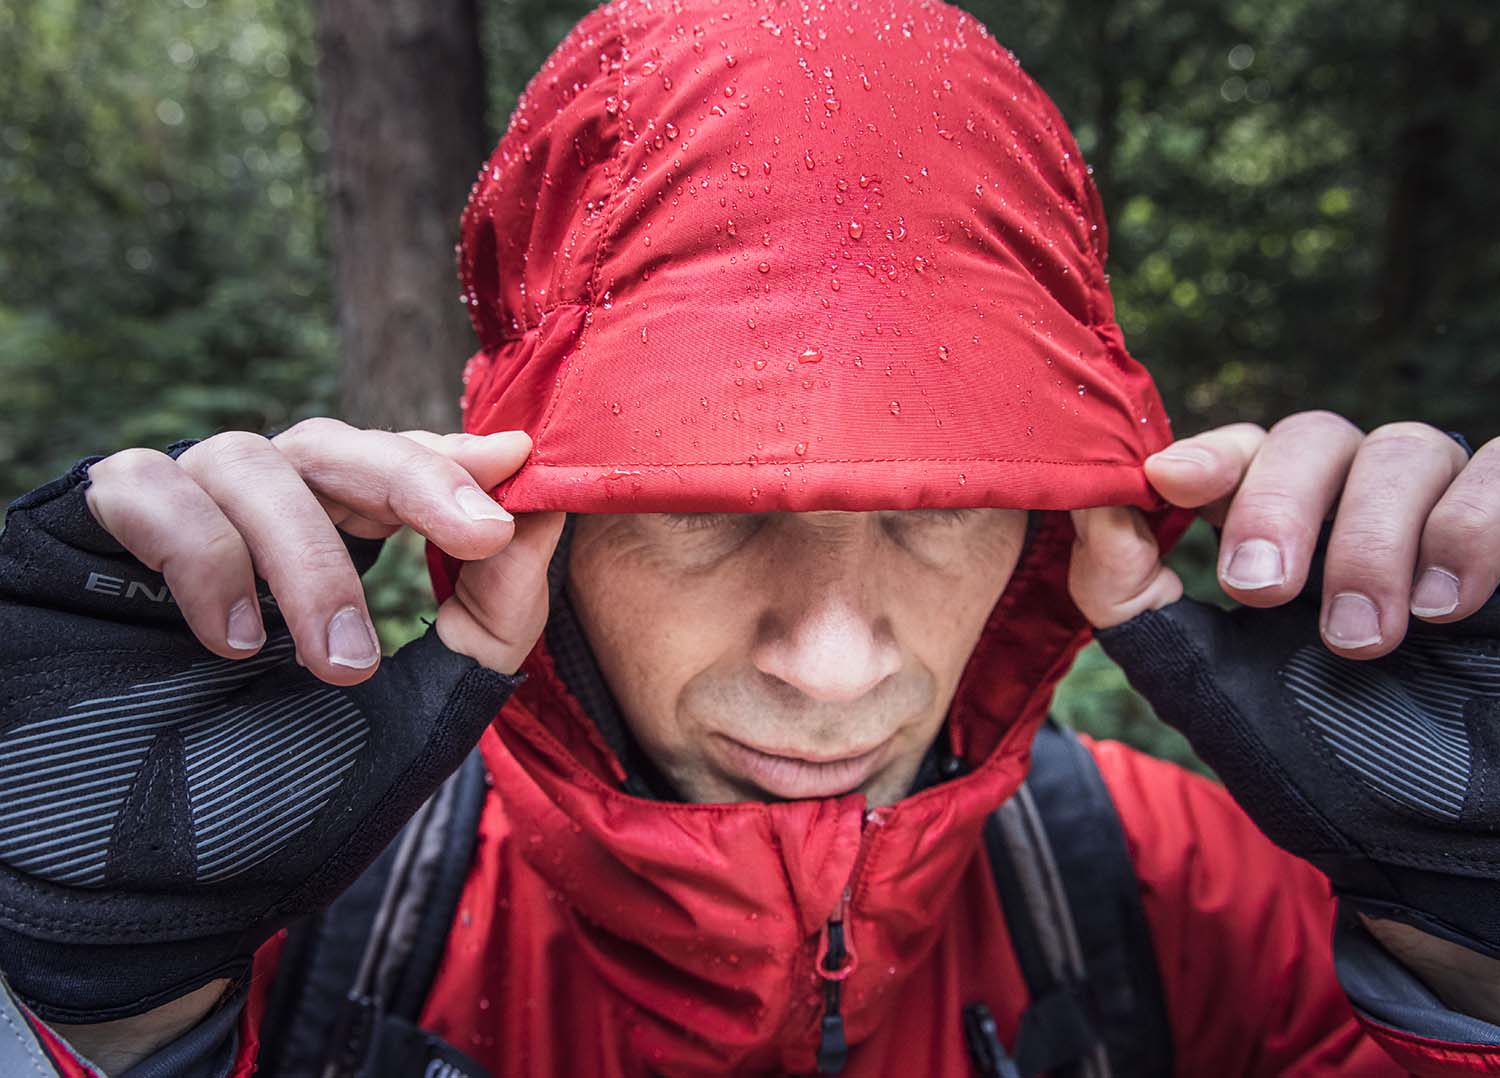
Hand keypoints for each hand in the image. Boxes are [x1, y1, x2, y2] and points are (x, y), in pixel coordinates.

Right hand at [0, 420, 561, 1023]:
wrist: (150, 898)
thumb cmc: (285, 806)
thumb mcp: (417, 715)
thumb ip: (486, 624)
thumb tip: (549, 521)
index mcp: (327, 545)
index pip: (392, 465)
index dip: (453, 457)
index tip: (520, 463)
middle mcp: (252, 519)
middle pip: (333, 443)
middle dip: (415, 479)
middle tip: (480, 532)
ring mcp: (173, 518)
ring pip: (252, 462)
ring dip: (312, 559)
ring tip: (341, 665)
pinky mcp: (91, 531)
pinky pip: (151, 490)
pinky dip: (203, 557)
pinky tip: (231, 643)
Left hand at [1067, 412, 1499, 1022]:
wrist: (1431, 848)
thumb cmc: (1318, 765)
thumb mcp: (1206, 688)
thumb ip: (1135, 604)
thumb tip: (1088, 511)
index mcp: (1284, 534)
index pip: (1244, 452)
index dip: (1209, 454)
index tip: (1172, 482)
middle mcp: (1363, 507)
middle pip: (1316, 436)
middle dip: (1279, 506)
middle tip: (1261, 594)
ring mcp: (1448, 515)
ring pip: (1407, 449)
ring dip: (1372, 541)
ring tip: (1364, 639)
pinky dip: (1474, 527)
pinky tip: (1452, 607)